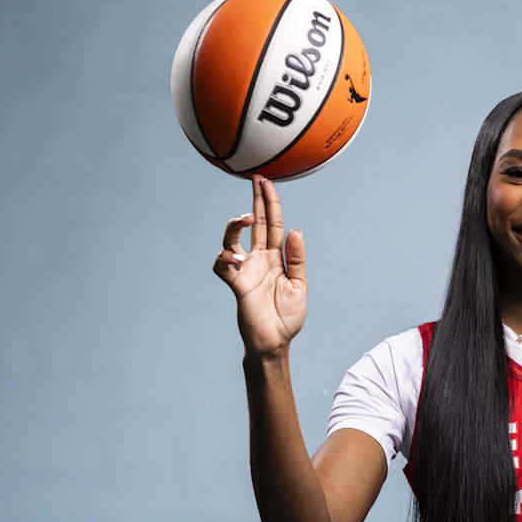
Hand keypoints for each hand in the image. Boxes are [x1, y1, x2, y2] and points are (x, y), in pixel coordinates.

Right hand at [212, 174, 306, 357]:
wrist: (275, 342)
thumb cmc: (287, 317)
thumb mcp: (299, 285)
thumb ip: (296, 259)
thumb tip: (296, 230)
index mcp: (276, 258)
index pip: (273, 224)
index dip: (270, 203)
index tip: (266, 182)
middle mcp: (258, 260)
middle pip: (254, 224)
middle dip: (255, 201)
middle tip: (256, 179)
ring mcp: (245, 271)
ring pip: (232, 239)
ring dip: (236, 226)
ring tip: (246, 219)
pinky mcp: (236, 285)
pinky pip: (222, 265)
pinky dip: (225, 257)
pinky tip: (235, 258)